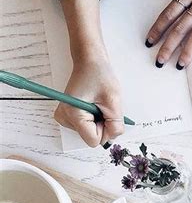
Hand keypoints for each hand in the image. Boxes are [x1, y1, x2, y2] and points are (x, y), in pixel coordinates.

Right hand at [57, 0, 123, 146]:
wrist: (90, 61)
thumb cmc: (100, 76)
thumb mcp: (114, 101)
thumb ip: (115, 124)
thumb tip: (113, 138)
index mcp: (73, 114)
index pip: (94, 140)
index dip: (106, 129)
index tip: (106, 112)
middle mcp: (64, 118)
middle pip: (92, 137)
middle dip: (103, 124)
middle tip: (103, 105)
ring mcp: (64, 117)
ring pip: (91, 132)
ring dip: (99, 120)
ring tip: (98, 103)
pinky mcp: (68, 115)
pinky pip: (87, 127)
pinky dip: (95, 118)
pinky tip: (93, 105)